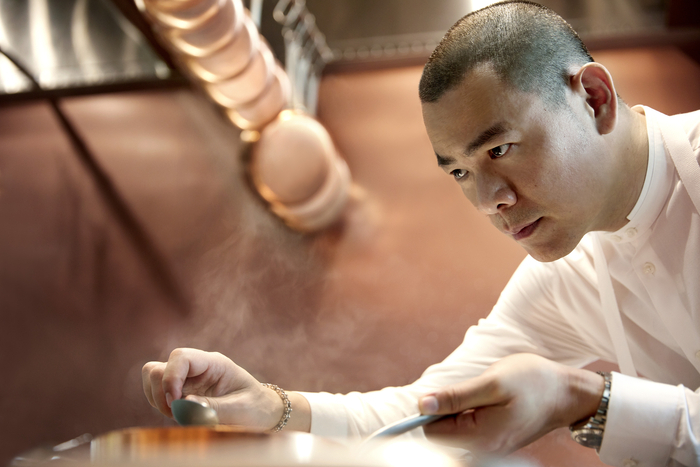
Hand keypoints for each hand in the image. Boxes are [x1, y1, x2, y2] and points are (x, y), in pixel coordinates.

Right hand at [142, 348, 296, 429]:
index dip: (171, 378)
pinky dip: (160, 405)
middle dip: (161, 391)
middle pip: (158, 367)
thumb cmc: (256, 408)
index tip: (176, 402)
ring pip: (152, 377)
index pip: (180, 357)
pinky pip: (156, 392)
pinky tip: (179, 415)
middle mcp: (197, 368)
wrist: (262, 412)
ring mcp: (187, 379)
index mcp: (214, 363)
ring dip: (157, 399)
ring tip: (179, 414)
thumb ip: (214, 407)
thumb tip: (184, 404)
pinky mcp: (181, 390)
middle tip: (177, 412)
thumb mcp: (241, 410)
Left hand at [419, 353, 603, 455]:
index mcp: (481, 438)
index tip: (445, 391)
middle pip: (441, 433)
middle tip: (472, 389)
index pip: (431, 432)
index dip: (430, 409)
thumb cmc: (533, 382)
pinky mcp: (495, 441)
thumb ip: (455, 396)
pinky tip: (488, 401)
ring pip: (454, 429)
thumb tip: (423, 404)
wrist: (567, 393)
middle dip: (447, 409)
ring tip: (484, 394)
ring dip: (459, 409)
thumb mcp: (492, 382)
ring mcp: (490, 447)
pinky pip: (469, 428)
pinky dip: (470, 413)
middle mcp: (484, 450)